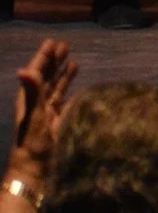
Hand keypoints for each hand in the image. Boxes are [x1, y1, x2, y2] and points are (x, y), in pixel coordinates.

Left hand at [12, 38, 74, 160]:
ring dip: (64, 75)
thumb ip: (31, 91)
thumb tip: (23, 69)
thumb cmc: (32, 142)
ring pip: (57, 89)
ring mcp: (48, 113)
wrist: (34, 170)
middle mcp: (38, 103)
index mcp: (30, 99)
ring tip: (74, 62)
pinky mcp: (58, 123)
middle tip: (65, 46)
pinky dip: (73, 94)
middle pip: (47, 78)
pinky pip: (66, 103)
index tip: (52, 42)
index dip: (44, 58)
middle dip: (55, 62)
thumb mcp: (32, 115)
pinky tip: (80, 90)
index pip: (37, 73)